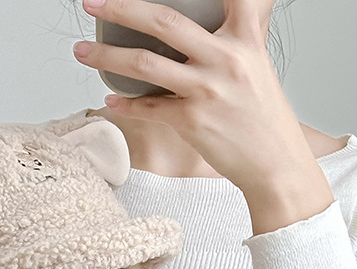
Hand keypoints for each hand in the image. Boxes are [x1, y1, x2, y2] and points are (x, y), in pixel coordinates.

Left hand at [74, 0, 333, 232]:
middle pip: (163, 21)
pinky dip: (124, 105)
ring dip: (105, 55)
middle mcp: (226, 58)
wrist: (275, 165)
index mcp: (245, 38)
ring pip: (144, 64)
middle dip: (120, 7)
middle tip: (92, 2)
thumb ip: (243, 31)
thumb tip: (235, 10)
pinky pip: (148, 108)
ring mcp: (206, 90)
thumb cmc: (263, 117)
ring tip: (81, 51)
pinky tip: (110, 99)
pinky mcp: (191, 121)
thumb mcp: (259, 63)